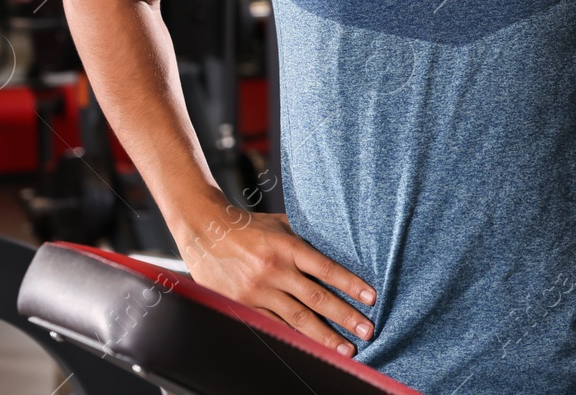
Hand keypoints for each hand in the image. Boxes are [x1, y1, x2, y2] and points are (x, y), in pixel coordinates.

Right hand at [176, 206, 377, 356]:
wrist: (205, 231)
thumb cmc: (248, 227)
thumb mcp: (281, 225)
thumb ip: (307, 237)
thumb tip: (340, 244)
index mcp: (286, 247)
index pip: (326, 269)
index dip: (350, 285)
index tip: (371, 298)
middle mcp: (273, 270)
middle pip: (316, 298)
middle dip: (344, 317)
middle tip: (366, 331)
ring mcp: (256, 291)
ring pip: (296, 319)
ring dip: (323, 337)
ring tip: (345, 349)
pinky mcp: (241, 306)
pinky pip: (273, 326)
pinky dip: (293, 339)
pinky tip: (310, 349)